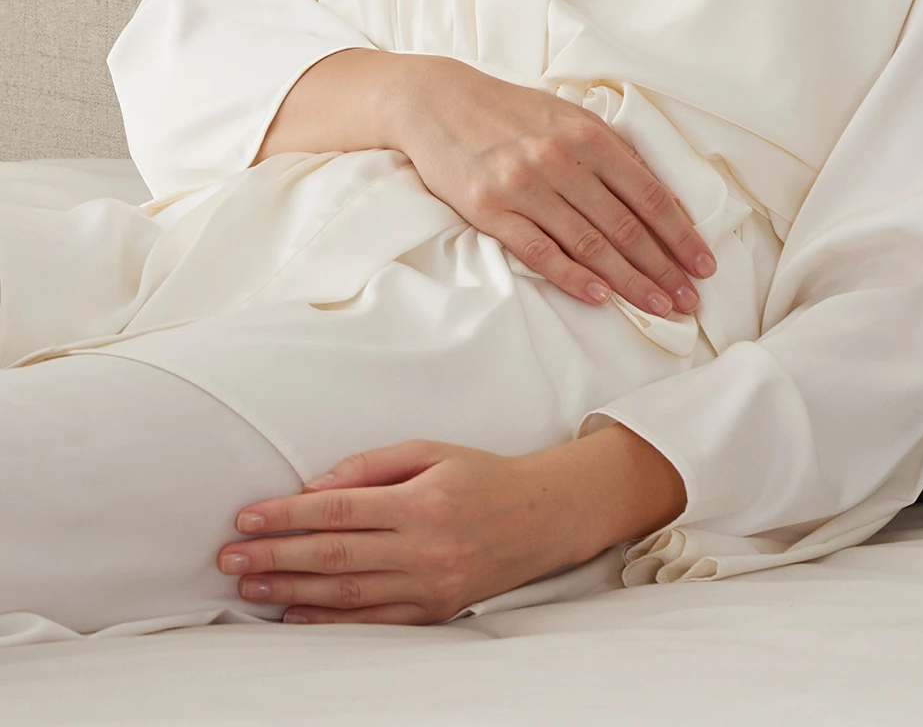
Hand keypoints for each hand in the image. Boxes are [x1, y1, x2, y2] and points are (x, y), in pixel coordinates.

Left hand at [217, 432, 682, 624]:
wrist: (540, 517)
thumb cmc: (482, 477)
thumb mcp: (433, 451)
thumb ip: (375, 465)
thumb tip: (317, 485)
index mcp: (421, 500)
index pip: (338, 508)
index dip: (287, 514)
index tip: (247, 518)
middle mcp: (423, 546)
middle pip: (333, 554)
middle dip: (275, 557)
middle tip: (229, 559)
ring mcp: (427, 584)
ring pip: (345, 593)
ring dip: (290, 591)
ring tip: (249, 588)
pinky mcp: (433, 611)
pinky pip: (370, 622)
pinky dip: (327, 621)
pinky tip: (294, 615)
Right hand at [390, 56, 715, 317]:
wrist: (439, 101)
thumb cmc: (514, 111)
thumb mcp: (570, 116)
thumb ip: (613, 152)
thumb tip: (660, 195)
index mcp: (588, 135)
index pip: (649, 194)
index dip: (680, 233)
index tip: (702, 262)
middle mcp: (560, 161)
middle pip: (625, 226)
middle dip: (663, 267)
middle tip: (690, 299)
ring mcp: (524, 188)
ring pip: (589, 244)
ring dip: (628, 281)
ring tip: (658, 305)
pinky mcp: (490, 211)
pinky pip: (539, 251)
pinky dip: (572, 277)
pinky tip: (600, 297)